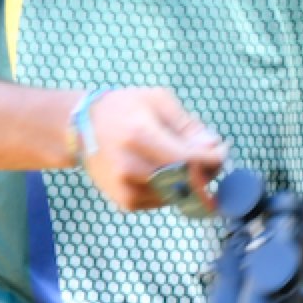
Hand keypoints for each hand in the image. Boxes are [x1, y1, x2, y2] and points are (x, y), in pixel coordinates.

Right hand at [81, 86, 225, 211]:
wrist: (81, 129)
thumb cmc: (124, 109)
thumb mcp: (158, 101)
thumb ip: (188, 125)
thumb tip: (214, 147)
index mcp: (139, 136)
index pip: (187, 158)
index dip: (212, 159)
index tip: (222, 152)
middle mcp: (130, 166)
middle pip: (186, 180)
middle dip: (207, 172)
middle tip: (213, 159)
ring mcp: (126, 188)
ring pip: (179, 194)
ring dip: (193, 181)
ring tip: (190, 161)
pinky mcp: (126, 202)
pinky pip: (165, 200)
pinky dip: (175, 188)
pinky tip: (169, 171)